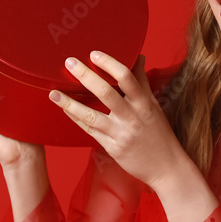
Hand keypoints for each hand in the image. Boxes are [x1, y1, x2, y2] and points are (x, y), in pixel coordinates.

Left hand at [50, 51, 185, 191]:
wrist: (166, 167)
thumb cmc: (160, 134)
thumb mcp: (154, 106)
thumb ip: (143, 82)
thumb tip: (139, 57)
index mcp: (144, 103)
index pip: (127, 78)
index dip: (109, 63)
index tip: (94, 54)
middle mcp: (132, 117)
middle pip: (106, 93)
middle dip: (86, 76)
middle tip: (69, 62)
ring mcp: (120, 133)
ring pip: (91, 115)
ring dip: (70, 103)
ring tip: (53, 93)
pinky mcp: (112, 148)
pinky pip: (90, 130)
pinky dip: (75, 119)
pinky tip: (64, 109)